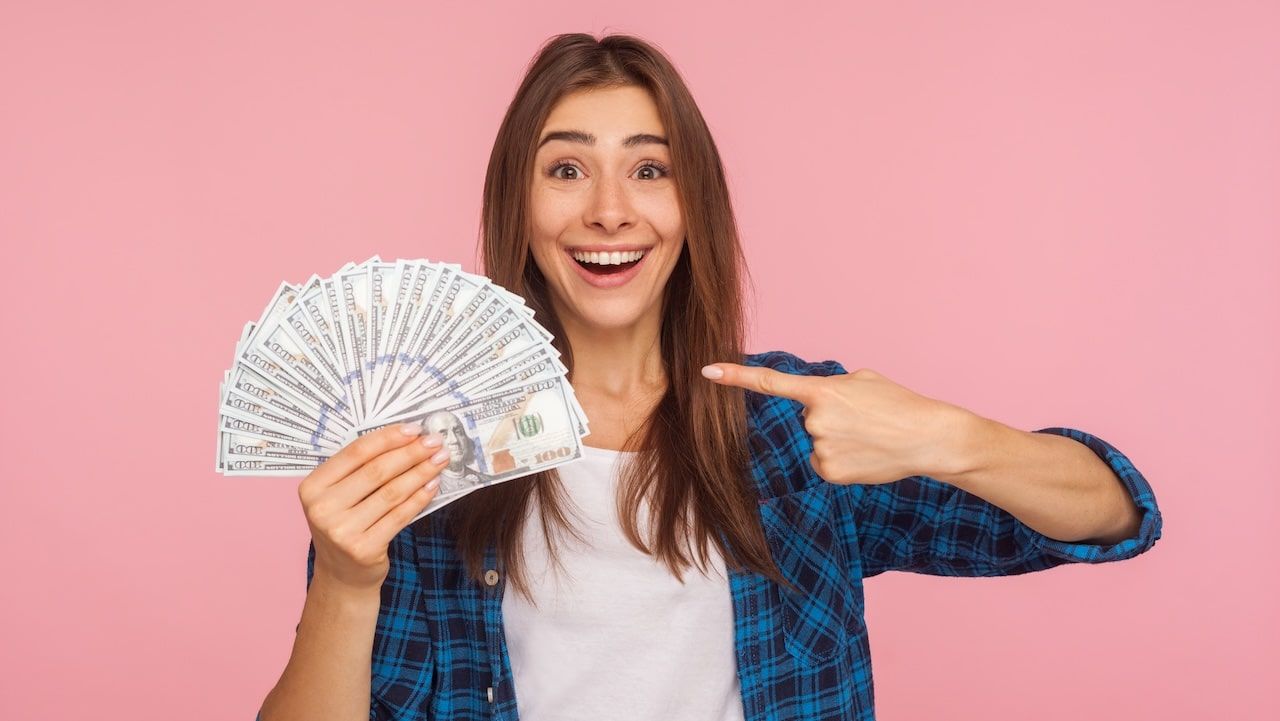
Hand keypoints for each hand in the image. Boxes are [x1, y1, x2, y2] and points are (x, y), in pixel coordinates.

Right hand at [297, 422, 452, 592]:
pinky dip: (419, 498)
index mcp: (312, 487)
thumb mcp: (339, 496)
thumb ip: (360, 470)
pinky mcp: (363, 549)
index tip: (415, 428)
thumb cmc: (345, 525)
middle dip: (411, 453)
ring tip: (440, 460)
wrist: (341, 575)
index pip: (356, 452)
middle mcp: (322, 508)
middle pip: (376, 470)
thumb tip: (407, 438)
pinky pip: (399, 516)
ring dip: (420, 472)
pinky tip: (433, 485)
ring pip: (391, 492)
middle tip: (435, 441)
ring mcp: (341, 531)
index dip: (388, 437)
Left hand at [702, 362, 978, 484]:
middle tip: (860, 419)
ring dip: (833, 439)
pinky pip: (820, 462)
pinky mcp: (828, 473)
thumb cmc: (898, 403)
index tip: (707, 371)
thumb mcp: (860, 380)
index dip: (735, 377)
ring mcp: (820, 449)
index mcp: (821, 391)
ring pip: (811, 442)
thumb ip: (827, 387)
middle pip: (802, 419)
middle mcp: (814, 420)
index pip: (769, 383)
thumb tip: (808, 402)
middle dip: (823, 417)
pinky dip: (839, 458)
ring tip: (867, 436)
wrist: (929, 437)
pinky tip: (864, 454)